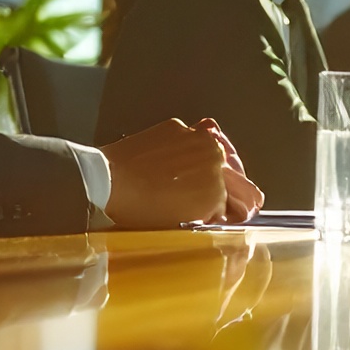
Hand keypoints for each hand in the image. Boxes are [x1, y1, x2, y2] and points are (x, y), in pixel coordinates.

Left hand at [101, 119, 251, 227]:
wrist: (106, 180)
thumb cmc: (137, 206)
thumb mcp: (179, 222)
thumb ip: (207, 213)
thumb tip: (220, 210)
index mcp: (217, 191)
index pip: (243, 201)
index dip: (239, 209)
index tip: (238, 210)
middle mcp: (214, 161)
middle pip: (236, 175)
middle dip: (233, 187)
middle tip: (228, 197)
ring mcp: (197, 140)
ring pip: (218, 152)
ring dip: (212, 163)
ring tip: (196, 175)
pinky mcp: (177, 127)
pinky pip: (193, 137)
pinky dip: (188, 147)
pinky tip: (176, 159)